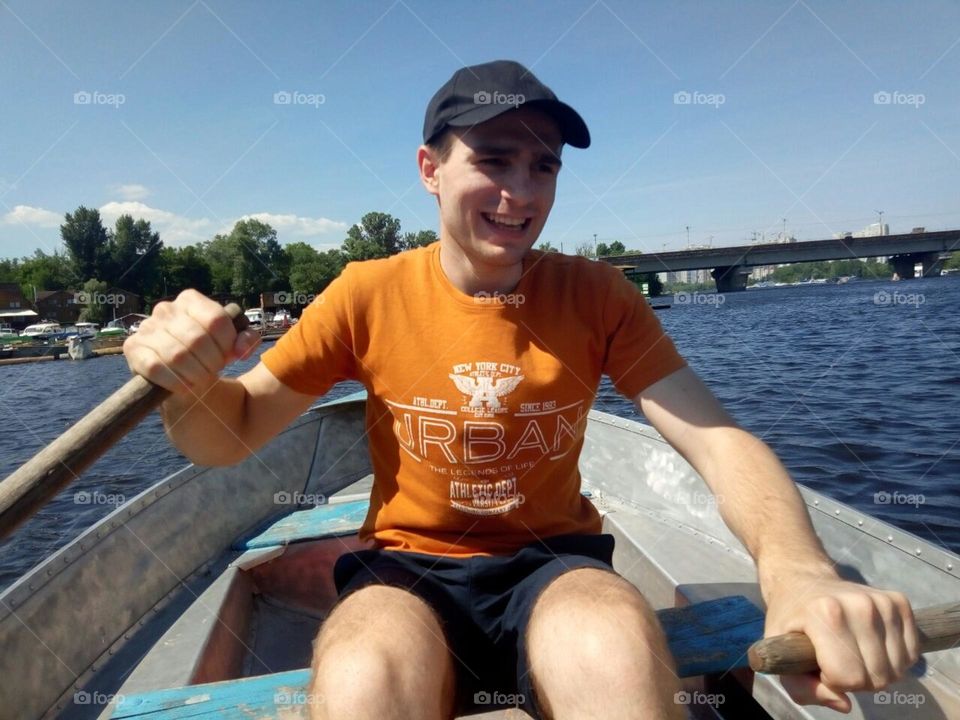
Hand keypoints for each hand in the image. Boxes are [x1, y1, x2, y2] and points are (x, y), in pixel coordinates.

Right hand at [123, 290, 260, 394]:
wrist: (185, 378)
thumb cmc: (211, 355)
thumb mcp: (235, 344)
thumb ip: (248, 340)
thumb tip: (240, 350)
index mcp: (190, 300)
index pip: (216, 320)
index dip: (227, 344)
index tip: (229, 356)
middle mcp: (165, 309)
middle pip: (197, 339)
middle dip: (212, 362)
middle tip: (214, 371)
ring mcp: (147, 328)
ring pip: (177, 355)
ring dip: (195, 374)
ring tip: (201, 379)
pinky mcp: (133, 348)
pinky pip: (155, 367)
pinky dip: (175, 382)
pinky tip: (184, 386)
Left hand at [763, 571, 919, 712]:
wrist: (805, 580)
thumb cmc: (791, 620)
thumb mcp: (779, 653)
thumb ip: (802, 688)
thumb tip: (844, 704)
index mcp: (825, 614)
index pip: (849, 677)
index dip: (832, 680)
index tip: (819, 663)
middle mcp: (859, 605)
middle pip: (876, 677)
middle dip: (855, 679)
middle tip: (837, 659)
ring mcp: (882, 602)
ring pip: (896, 669)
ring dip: (876, 671)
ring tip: (853, 652)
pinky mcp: (899, 602)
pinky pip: (911, 654)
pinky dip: (893, 659)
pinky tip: (871, 645)